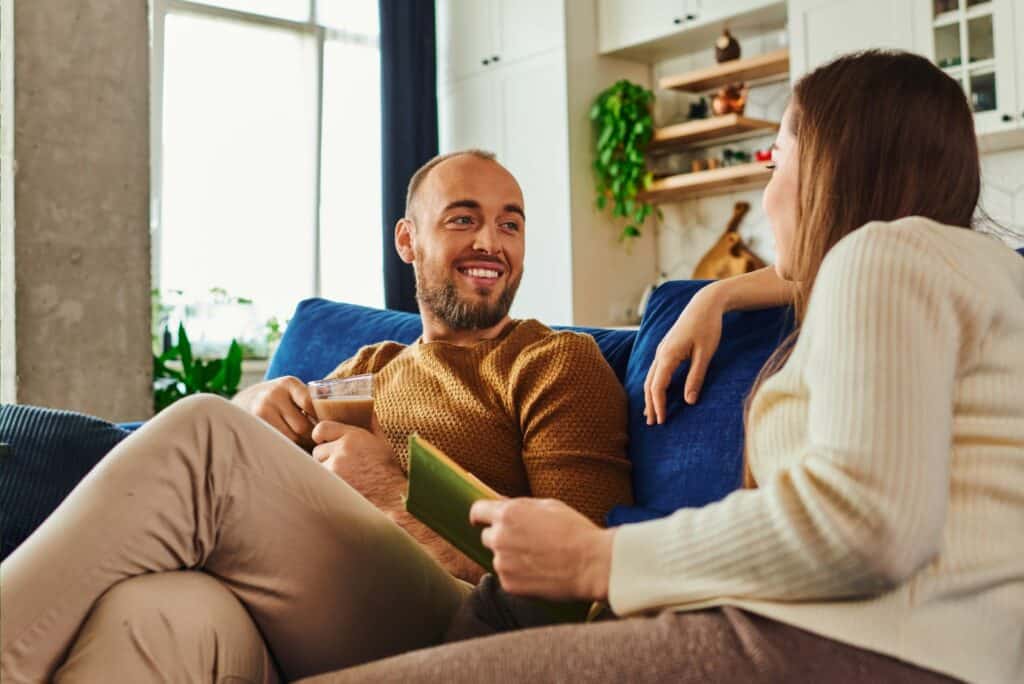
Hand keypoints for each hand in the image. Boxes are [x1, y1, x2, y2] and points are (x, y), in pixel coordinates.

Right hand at [232, 376, 316, 446]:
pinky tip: (291, 446)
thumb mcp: (293, 391)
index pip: (310, 403)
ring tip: (305, 444)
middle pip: (302, 426)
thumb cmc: (282, 399)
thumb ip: (309, 400)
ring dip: (300, 444)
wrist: (247, 400)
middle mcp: (273, 395)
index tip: (324, 426)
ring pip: (290, 438)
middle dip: (311, 436)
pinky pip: (278, 442)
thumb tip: (341, 418)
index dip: (319, 418)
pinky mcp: (255, 426)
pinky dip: (288, 447)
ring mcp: (261, 411)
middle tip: (317, 441)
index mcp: (288, 383)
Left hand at [311, 415, 402, 483]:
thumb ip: (372, 425)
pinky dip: (327, 484)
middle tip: (341, 466)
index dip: (320, 435)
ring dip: (326, 472)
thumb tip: (368, 409)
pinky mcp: (332, 483)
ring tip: (344, 478)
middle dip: (325, 458)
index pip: (321, 428)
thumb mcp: (382, 442)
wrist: (391, 496)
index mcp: (354, 436)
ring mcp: (335, 467)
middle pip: (318, 451)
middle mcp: (342, 449)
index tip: (323, 441)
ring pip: (318, 467)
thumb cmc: (387, 470)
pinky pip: (320, 481)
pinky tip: (342, 487)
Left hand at [469, 498, 614, 601]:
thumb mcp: (548, 506)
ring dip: (510, 557)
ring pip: (498, 557)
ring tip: (538, 558)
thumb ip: (521, 506)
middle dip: (501, 537)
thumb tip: (503, 506)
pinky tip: (539, 572)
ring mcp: (502, 563)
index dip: (481, 516)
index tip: (482, 520)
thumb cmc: (575, 531)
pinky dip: (518, 575)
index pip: (477, 511)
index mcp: (508, 513)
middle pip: (487, 536)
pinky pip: (507, 576)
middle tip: (525, 542)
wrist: (591, 564)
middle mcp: (500, 537)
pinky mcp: (509, 584)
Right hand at [643, 285, 724, 424]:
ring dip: (650, 396)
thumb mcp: (705, 354)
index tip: (661, 421)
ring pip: (650, 377)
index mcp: (668, 355)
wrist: (704, 304)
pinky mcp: (666, 348)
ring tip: (651, 412)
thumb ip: (696, 377)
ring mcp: (661, 349)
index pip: (658, 387)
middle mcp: (660, 353)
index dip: (658, 405)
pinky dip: (653, 385)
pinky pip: (655, 370)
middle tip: (652, 423)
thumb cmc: (708, 327)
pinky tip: (657, 391)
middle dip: (650, 404)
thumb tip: (689, 401)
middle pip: (649, 384)